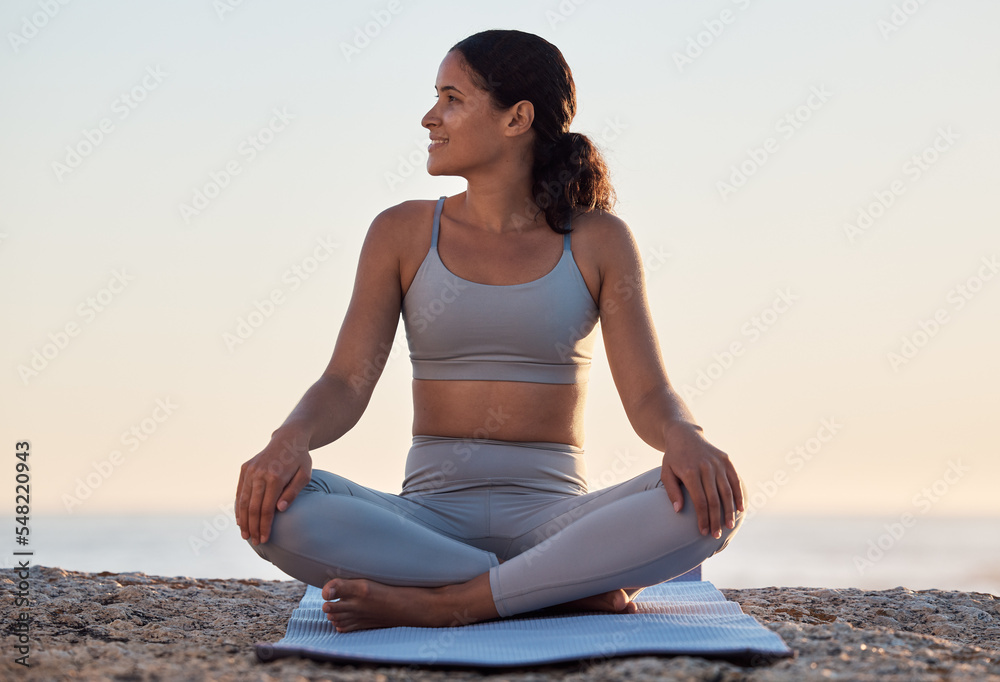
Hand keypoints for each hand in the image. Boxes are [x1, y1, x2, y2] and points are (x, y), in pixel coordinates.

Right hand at [235, 430, 312, 545]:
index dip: (264, 526)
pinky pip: (240, 491)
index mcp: (275, 477)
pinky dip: (239, 506)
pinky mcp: (245, 468)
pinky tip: (240, 519)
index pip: (267, 509)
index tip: (264, 539)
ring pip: (243, 500)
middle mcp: (259, 474)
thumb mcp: (304, 475)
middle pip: (253, 507)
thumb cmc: (300, 460)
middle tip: (255, 542)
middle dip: (253, 527)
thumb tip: (279, 510)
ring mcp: (250, 470)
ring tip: (245, 535)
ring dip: (243, 520)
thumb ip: (292, 493)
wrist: (288, 439)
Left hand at [659, 422, 743, 538]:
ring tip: (728, 526)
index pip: (699, 501)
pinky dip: (738, 495)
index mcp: (690, 472)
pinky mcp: (726, 459)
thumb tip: (678, 511)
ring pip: (727, 491)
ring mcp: (717, 463)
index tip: (704, 532)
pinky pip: (735, 480)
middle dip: (716, 519)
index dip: (703, 518)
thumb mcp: (666, 473)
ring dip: (729, 510)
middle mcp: (706, 467)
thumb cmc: (674, 458)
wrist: (684, 435)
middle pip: (714, 499)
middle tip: (716, 535)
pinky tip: (740, 509)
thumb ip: (672, 491)